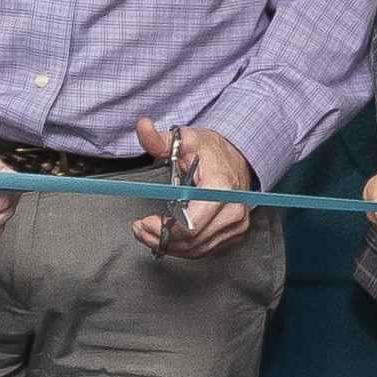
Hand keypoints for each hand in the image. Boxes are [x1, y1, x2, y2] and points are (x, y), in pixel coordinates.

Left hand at [136, 121, 258, 257]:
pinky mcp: (235, 235)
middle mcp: (233, 209)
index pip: (191, 223)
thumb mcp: (185, 139)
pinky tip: (167, 238)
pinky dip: (183, 248)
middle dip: (160, 238)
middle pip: (191, 240)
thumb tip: (143, 127)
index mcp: (221, 187)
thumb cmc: (211, 151)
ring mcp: (237, 225)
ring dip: (169, 246)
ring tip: (148, 234)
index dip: (165, 229)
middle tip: (139, 230)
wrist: (237, 159)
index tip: (145, 222)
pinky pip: (204, 250)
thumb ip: (160, 139)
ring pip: (196, 249)